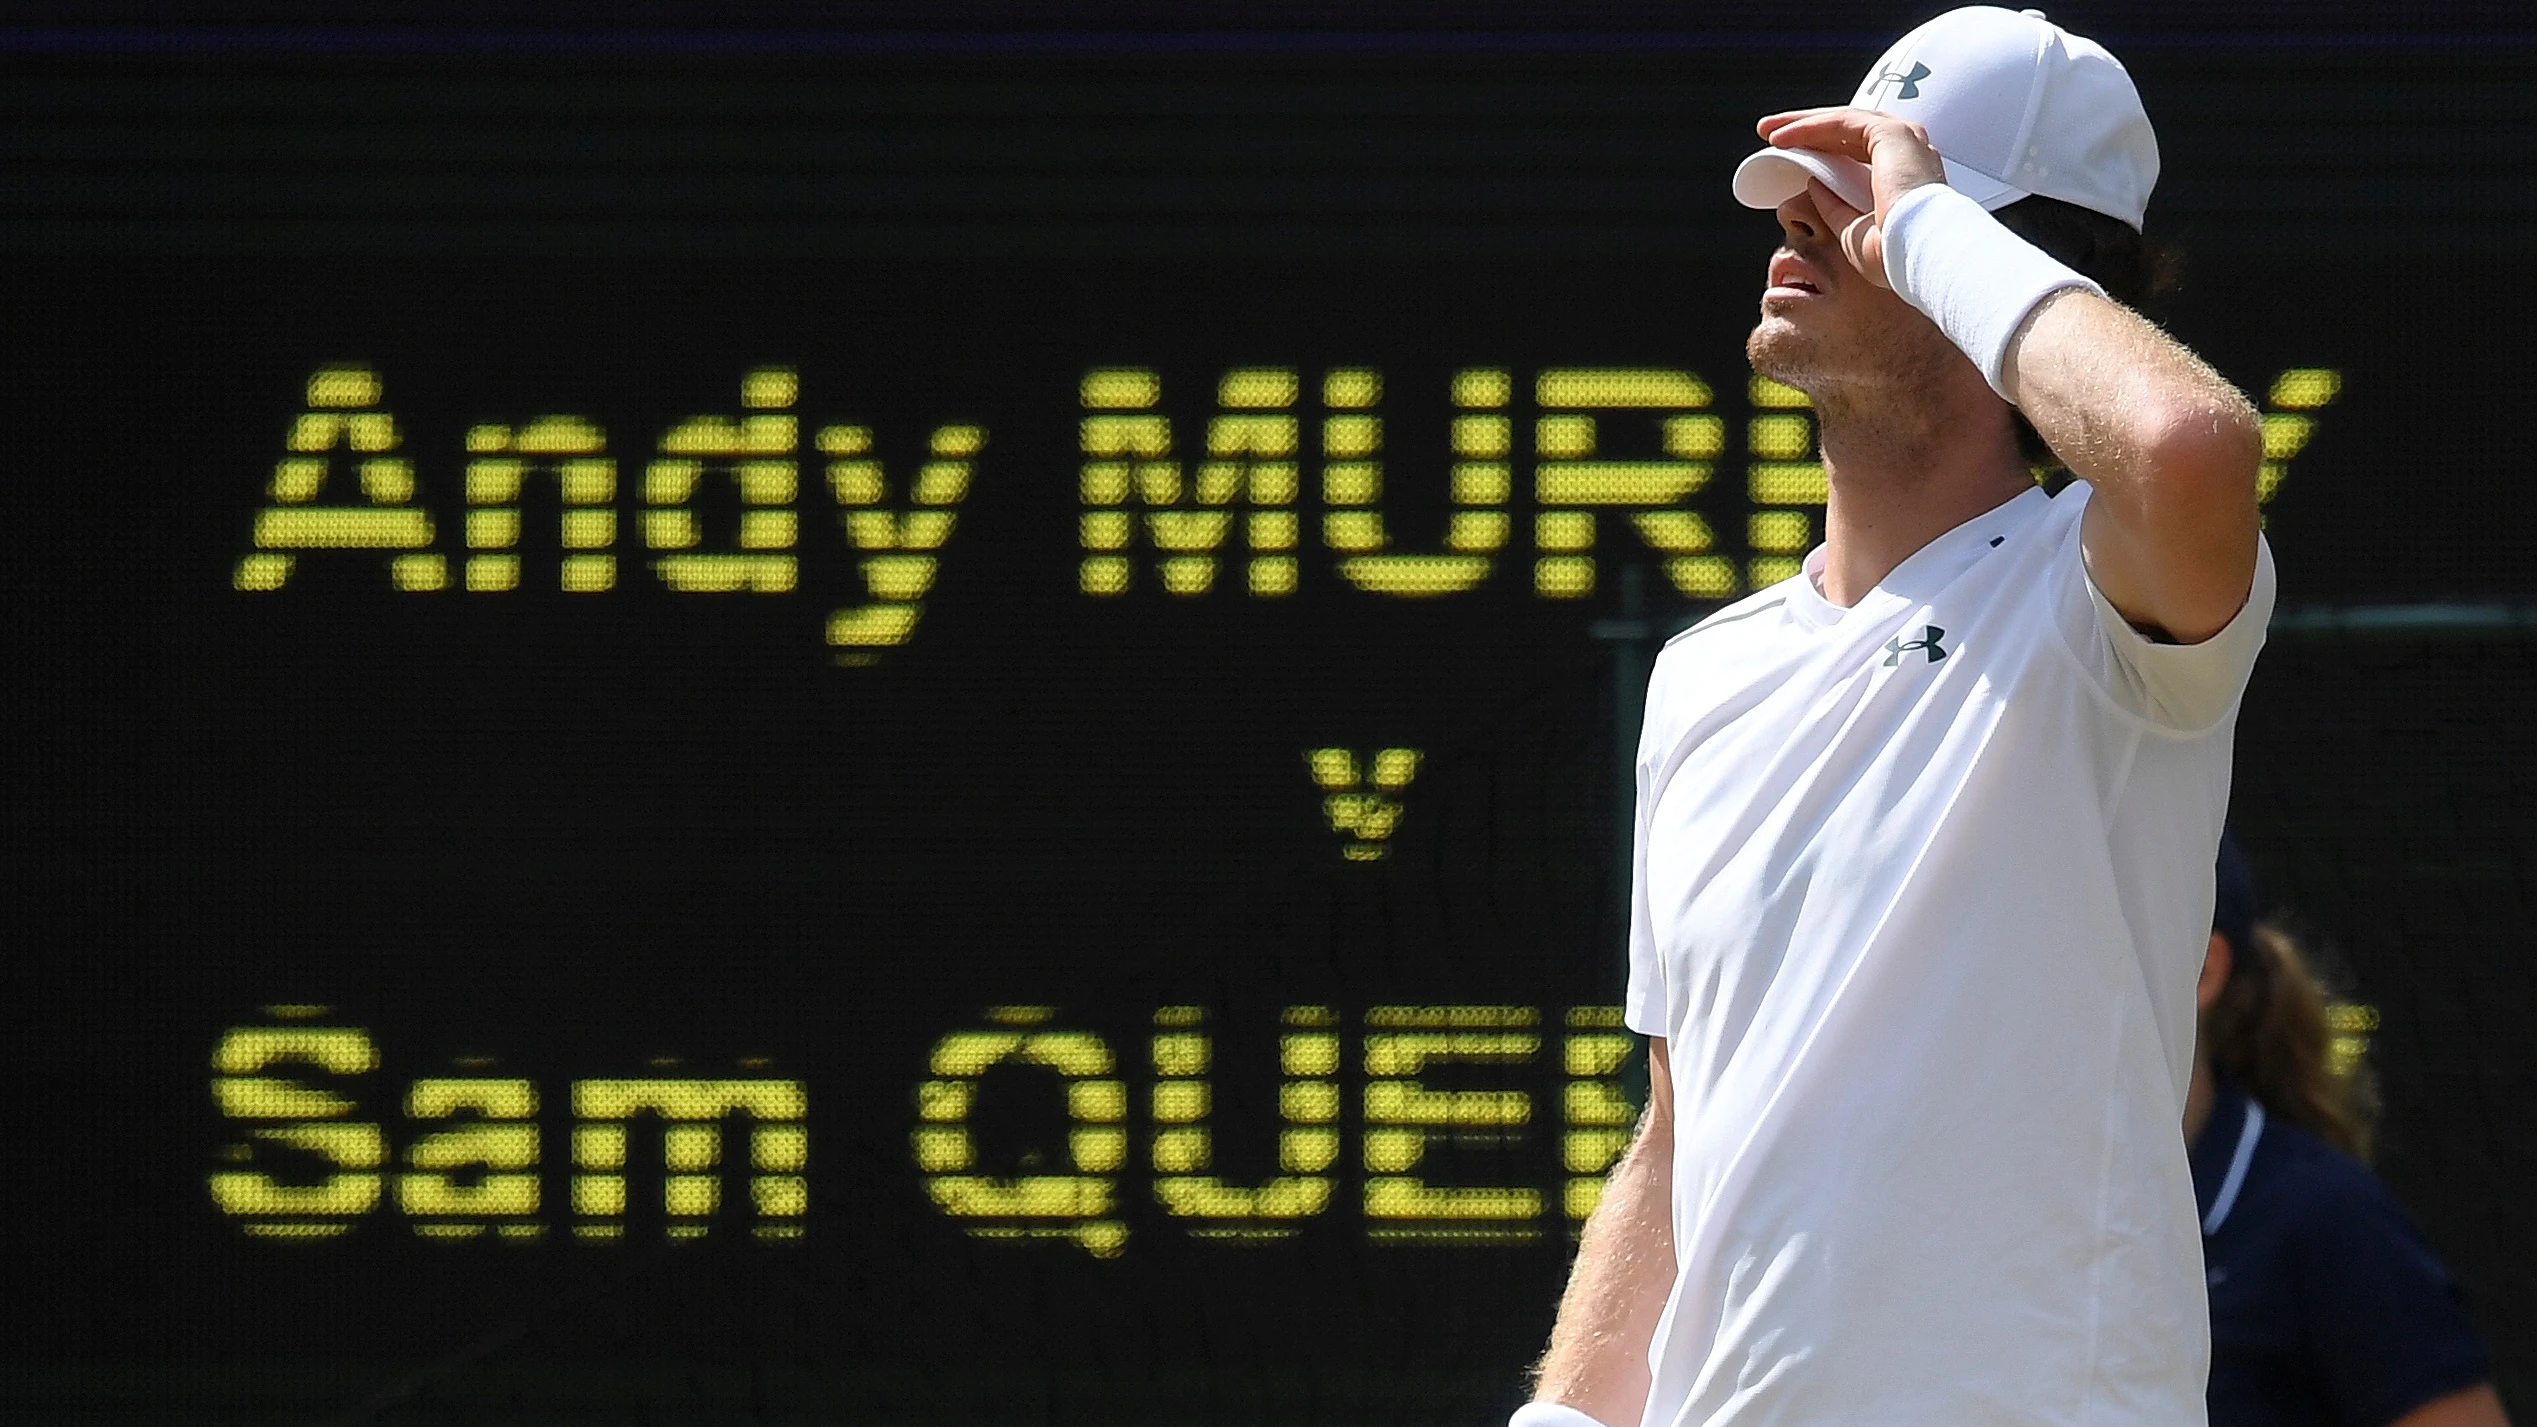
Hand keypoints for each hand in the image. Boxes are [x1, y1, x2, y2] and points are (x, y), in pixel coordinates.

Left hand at [1756, 107, 1947, 287]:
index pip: (1857, 150)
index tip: (1788, 155)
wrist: (1921, 255)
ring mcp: (1904, 139)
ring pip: (1844, 121)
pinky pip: (1842, 123)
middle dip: (1807, 129)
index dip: (1821, 149)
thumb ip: (1835, 206)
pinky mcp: (1892, 135)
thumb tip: (1814, 186)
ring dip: (1803, 124)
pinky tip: (1783, 137)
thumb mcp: (1852, 232)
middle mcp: (1908, 152)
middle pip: (1849, 130)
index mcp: (1905, 175)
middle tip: (1770, 133)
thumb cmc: (1896, 256)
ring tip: (1769, 131)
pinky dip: (1810, 128)